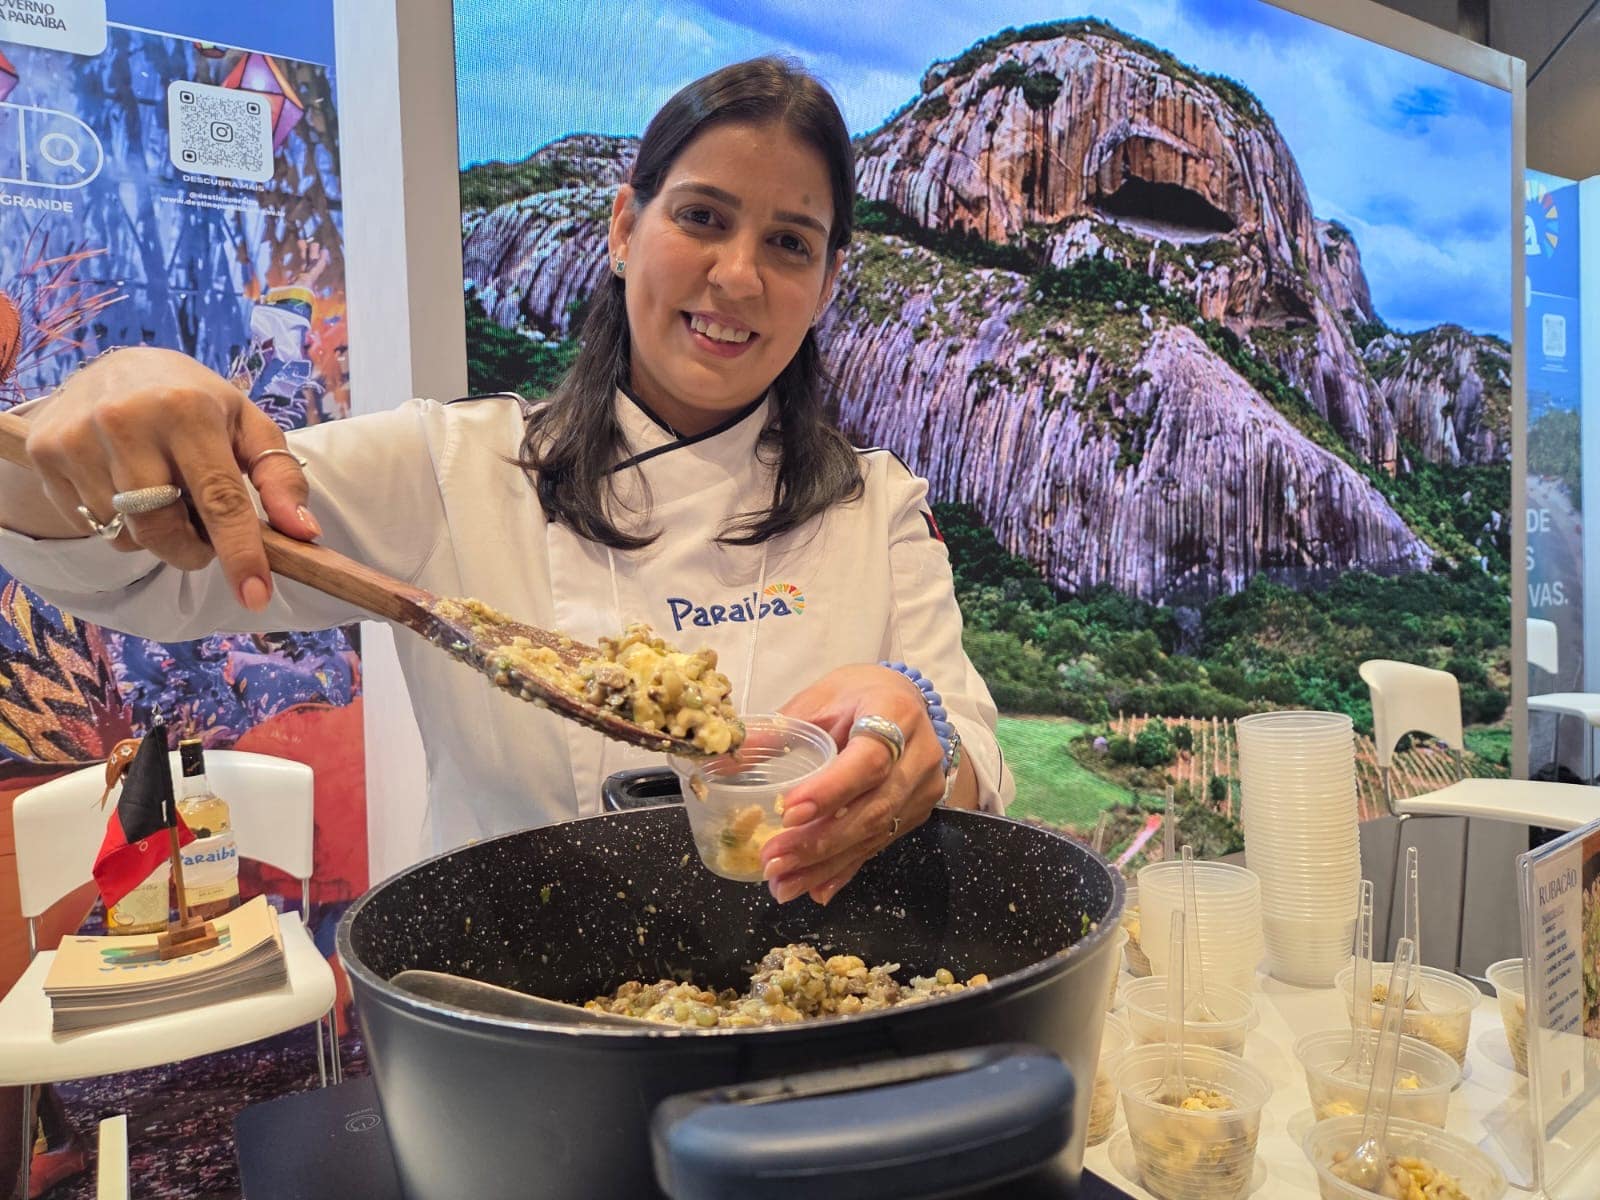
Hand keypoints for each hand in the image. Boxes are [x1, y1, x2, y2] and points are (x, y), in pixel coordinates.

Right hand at [22, 346, 319, 609]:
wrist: (117, 367)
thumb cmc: (197, 404)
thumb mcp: (248, 426)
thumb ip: (280, 479)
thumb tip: (303, 533)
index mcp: (187, 409)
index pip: (220, 498)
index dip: (241, 552)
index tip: (257, 596)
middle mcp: (127, 419)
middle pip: (163, 528)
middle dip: (191, 551)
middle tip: (203, 536)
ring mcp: (78, 436)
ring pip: (124, 534)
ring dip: (154, 535)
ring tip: (163, 492)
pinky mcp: (45, 451)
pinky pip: (90, 525)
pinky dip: (118, 523)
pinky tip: (124, 485)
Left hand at [758, 664, 943, 905]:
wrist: (907, 702)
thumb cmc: (857, 695)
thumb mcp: (819, 699)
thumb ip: (779, 731)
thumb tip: (724, 761)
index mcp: (895, 713)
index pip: (868, 760)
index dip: (830, 791)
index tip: (787, 814)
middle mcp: (919, 755)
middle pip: (873, 808)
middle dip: (819, 841)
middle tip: (773, 862)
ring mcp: (923, 789)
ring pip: (876, 835)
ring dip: (825, 864)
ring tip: (782, 884)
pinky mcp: (918, 813)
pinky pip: (879, 846)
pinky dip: (844, 869)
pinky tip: (815, 889)